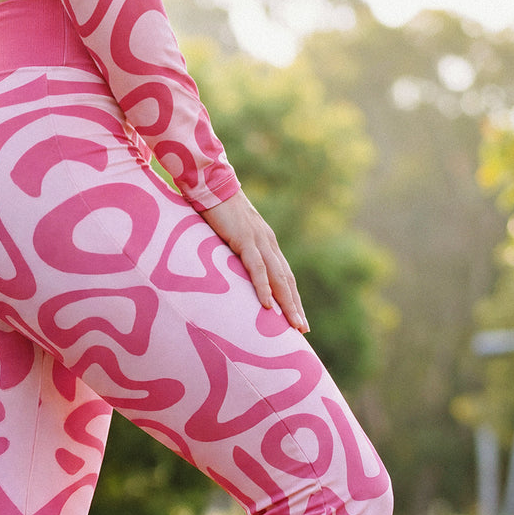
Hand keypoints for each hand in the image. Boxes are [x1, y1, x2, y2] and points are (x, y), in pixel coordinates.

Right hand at [201, 190, 309, 333]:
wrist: (211, 184)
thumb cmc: (215, 211)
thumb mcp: (228, 237)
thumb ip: (233, 253)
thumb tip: (228, 273)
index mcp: (266, 244)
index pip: (284, 276)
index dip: (292, 298)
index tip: (297, 319)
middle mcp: (268, 244)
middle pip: (286, 280)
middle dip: (295, 306)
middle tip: (302, 330)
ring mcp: (259, 241)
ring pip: (278, 278)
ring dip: (287, 303)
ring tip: (292, 325)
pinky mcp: (245, 239)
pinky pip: (257, 268)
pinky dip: (264, 287)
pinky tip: (268, 305)